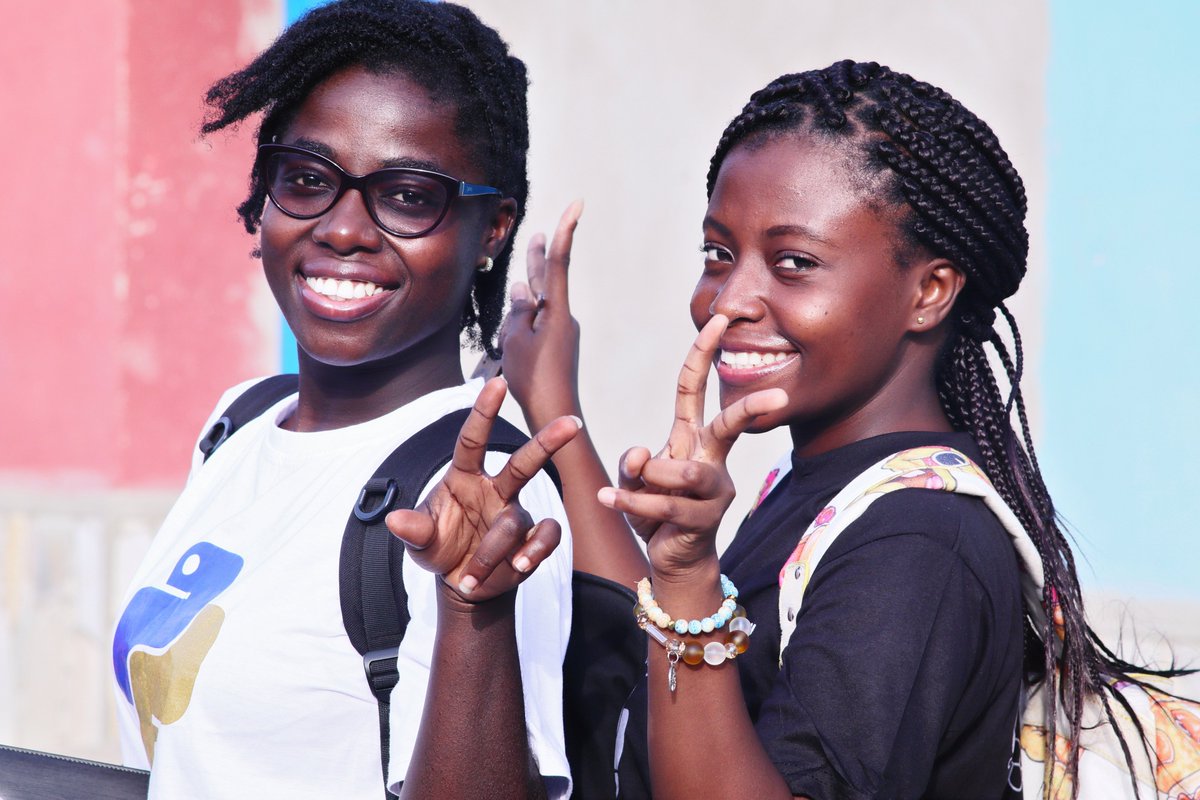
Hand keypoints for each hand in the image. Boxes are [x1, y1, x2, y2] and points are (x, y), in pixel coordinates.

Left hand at [385, 377, 580, 601]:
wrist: (463, 583)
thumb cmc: (440, 549)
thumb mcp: (420, 542)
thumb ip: (412, 530)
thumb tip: (395, 521)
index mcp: (464, 478)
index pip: (473, 440)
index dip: (485, 411)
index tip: (497, 382)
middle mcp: (494, 490)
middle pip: (523, 462)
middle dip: (548, 442)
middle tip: (573, 423)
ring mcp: (515, 513)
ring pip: (515, 522)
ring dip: (493, 551)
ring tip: (472, 576)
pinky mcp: (532, 539)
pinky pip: (545, 537)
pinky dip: (533, 553)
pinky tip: (518, 567)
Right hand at [500, 201, 583, 429]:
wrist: (554, 415)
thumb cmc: (534, 378)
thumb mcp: (517, 340)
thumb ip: (518, 311)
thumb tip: (523, 291)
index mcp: (556, 311)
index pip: (559, 263)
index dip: (565, 231)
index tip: (578, 204)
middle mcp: (562, 317)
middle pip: (548, 280)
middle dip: (541, 256)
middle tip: (540, 233)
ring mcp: (560, 333)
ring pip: (536, 307)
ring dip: (526, 295)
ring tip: (530, 268)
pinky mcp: (555, 348)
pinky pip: (535, 327)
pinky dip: (522, 324)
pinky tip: (514, 325)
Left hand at [598, 315, 786, 576]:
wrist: (673, 559)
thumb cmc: (657, 510)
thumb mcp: (636, 480)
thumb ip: (634, 463)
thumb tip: (641, 452)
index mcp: (691, 437)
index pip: (696, 388)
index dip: (704, 352)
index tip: (719, 319)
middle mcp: (709, 458)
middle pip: (731, 426)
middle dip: (752, 409)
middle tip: (779, 398)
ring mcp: (713, 490)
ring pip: (684, 472)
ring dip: (648, 479)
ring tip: (627, 488)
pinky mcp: (704, 519)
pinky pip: (664, 505)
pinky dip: (631, 502)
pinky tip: (610, 499)